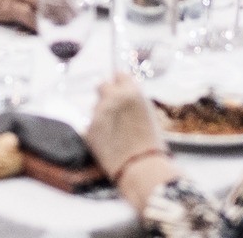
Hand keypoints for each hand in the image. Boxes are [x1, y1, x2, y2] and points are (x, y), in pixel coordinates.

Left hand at [83, 74, 172, 203]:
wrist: (142, 168)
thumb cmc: (152, 144)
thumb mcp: (148, 114)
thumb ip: (133, 101)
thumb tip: (124, 94)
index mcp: (131, 92)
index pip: (119, 75)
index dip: (120, 84)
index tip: (121, 91)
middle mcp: (113, 97)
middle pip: (103, 85)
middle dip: (107, 94)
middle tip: (113, 109)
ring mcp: (99, 112)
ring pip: (96, 107)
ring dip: (103, 115)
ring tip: (115, 133)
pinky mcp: (90, 129)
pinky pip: (92, 125)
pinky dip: (98, 131)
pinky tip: (109, 144)